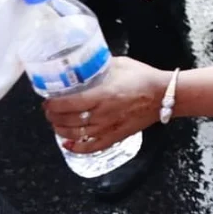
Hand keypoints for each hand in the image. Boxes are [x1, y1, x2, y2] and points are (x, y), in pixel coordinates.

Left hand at [43, 57, 166, 154]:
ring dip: (61, 131)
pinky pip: (92, 147)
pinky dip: (77, 148)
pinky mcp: (116, 135)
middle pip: (68, 121)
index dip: (52, 104)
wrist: (165, 94)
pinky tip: (68, 145)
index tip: (47, 100)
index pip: (67, 104)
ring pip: (76, 135)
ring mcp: (109, 127)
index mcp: (103, 94)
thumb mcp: (120, 64)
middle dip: (53, 116)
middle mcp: (103, 113)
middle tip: (49, 111)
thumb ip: (100, 67)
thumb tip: (85, 66)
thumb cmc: (144, 77)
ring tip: (56, 124)